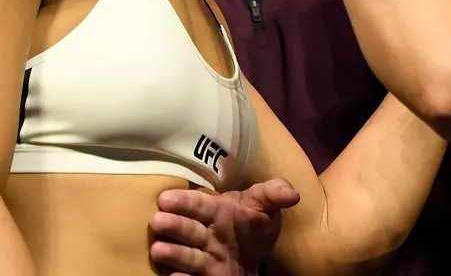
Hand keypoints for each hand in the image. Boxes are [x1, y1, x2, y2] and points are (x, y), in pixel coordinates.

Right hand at [148, 178, 300, 275]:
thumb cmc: (252, 224)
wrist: (253, 254)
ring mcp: (205, 257)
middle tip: (157, 222)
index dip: (184, 201)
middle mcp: (206, 234)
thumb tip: (292, 195)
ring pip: (187, 254)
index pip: (200, 204)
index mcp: (216, 210)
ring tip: (158, 250)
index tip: (165, 198)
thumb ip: (275, 194)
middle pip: (188, 228)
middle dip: (174, 225)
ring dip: (173, 252)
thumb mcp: (265, 205)